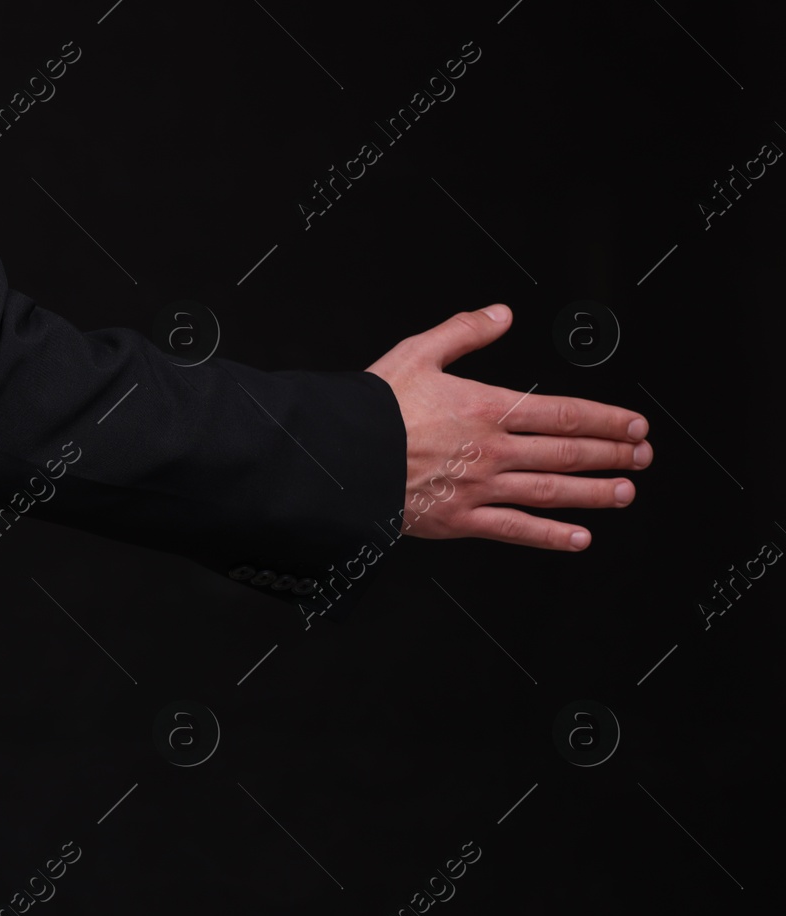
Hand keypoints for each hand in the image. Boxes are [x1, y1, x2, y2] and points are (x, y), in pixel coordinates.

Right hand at [364, 304, 650, 550]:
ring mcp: (478, 489)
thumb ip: (464, 331)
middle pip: (565, 452)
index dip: (604, 420)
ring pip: (550, 492)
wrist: (340, 457)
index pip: (561, 413)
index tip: (633, 425)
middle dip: (610, 454)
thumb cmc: (373, 407)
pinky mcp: (458, 520)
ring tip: (624, 493)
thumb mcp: (417, 352)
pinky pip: (513, 531)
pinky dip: (549, 536)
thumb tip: (501, 313)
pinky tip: (578, 538)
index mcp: (486, 409)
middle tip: (641, 457)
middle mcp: (491, 451)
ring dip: (593, 493)